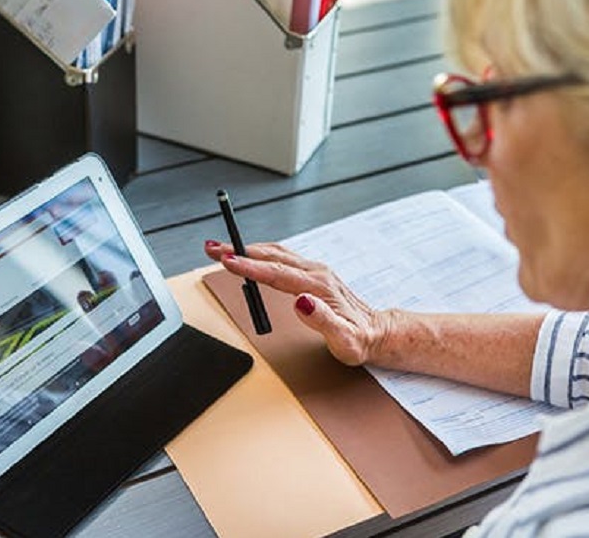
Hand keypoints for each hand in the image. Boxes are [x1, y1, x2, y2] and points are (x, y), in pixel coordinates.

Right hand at [205, 240, 394, 365]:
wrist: (377, 333)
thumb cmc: (359, 340)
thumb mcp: (343, 339)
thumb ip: (322, 320)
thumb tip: (302, 302)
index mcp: (318, 286)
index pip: (276, 273)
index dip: (249, 266)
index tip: (228, 261)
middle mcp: (316, 273)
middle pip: (271, 257)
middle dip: (238, 251)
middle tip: (211, 249)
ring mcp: (314, 271)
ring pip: (275, 253)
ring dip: (246, 249)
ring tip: (220, 248)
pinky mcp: (312, 274)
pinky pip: (281, 257)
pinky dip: (260, 253)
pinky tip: (249, 254)